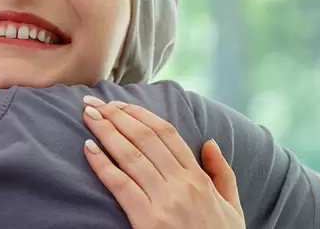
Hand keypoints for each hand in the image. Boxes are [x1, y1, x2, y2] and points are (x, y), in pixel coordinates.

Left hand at [81, 96, 243, 228]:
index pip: (166, 134)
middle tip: (93, 102)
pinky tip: (88, 148)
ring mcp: (165, 201)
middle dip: (116, 116)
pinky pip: (120, 185)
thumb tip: (210, 141)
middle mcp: (182, 185)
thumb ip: (222, 173)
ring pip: (130, 155)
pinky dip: (102, 164)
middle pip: (144, 138)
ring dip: (106, 131)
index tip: (119, 104)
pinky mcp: (147, 220)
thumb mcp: (232, 207)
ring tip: (87, 115)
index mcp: (199, 178)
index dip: (139, 115)